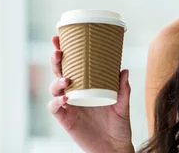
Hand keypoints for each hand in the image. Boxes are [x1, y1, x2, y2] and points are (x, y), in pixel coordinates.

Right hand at [47, 36, 134, 152]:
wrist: (114, 147)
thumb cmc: (118, 124)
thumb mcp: (123, 104)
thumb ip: (123, 89)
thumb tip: (124, 70)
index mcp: (86, 84)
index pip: (73, 64)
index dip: (64, 51)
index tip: (60, 37)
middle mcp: (74, 92)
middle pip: (59, 72)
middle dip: (55, 60)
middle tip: (58, 51)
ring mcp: (69, 105)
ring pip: (54, 88)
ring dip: (57, 81)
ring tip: (67, 78)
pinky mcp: (66, 119)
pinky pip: (55, 108)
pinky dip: (56, 101)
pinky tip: (65, 98)